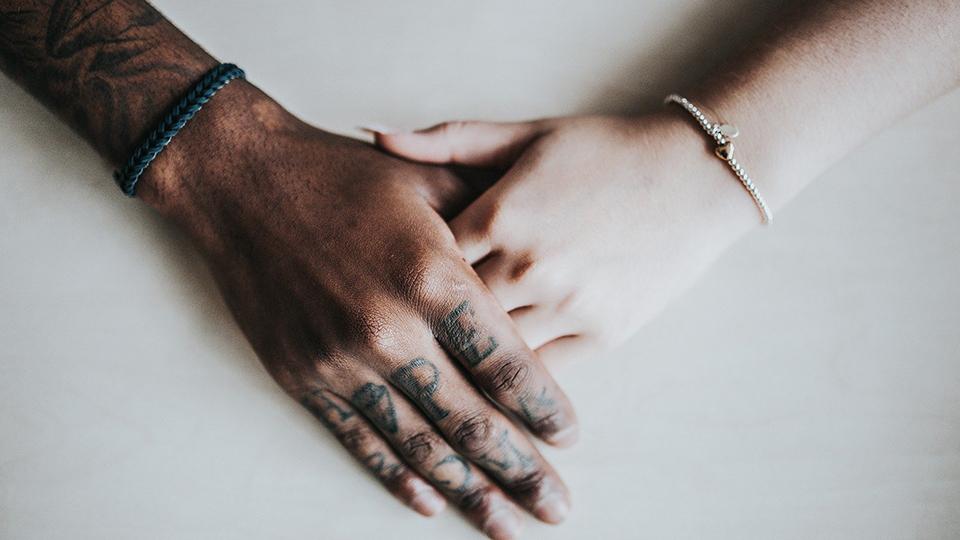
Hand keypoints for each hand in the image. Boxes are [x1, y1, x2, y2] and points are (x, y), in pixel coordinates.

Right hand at [140, 81, 578, 538]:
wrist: (241, 182)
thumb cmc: (340, 175)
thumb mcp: (427, 181)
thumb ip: (489, 223)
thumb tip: (543, 250)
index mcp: (431, 276)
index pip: (505, 362)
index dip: (543, 407)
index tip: (569, 437)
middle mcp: (389, 329)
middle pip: (470, 418)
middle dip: (519, 470)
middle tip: (555, 509)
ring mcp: (341, 360)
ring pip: (419, 443)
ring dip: (467, 491)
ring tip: (505, 528)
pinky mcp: (303, 376)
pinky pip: (360, 439)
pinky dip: (396, 476)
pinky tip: (428, 503)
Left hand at [374, 113, 758, 363]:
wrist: (695, 176)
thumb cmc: (606, 151)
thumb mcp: (527, 135)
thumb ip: (450, 140)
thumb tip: (376, 135)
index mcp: (501, 212)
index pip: (424, 260)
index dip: (404, 275)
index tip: (389, 284)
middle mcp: (528, 264)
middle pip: (449, 314)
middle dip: (425, 323)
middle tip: (401, 335)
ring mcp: (567, 303)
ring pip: (490, 352)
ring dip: (464, 359)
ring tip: (438, 367)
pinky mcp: (602, 333)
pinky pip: (539, 372)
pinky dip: (513, 379)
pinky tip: (493, 381)